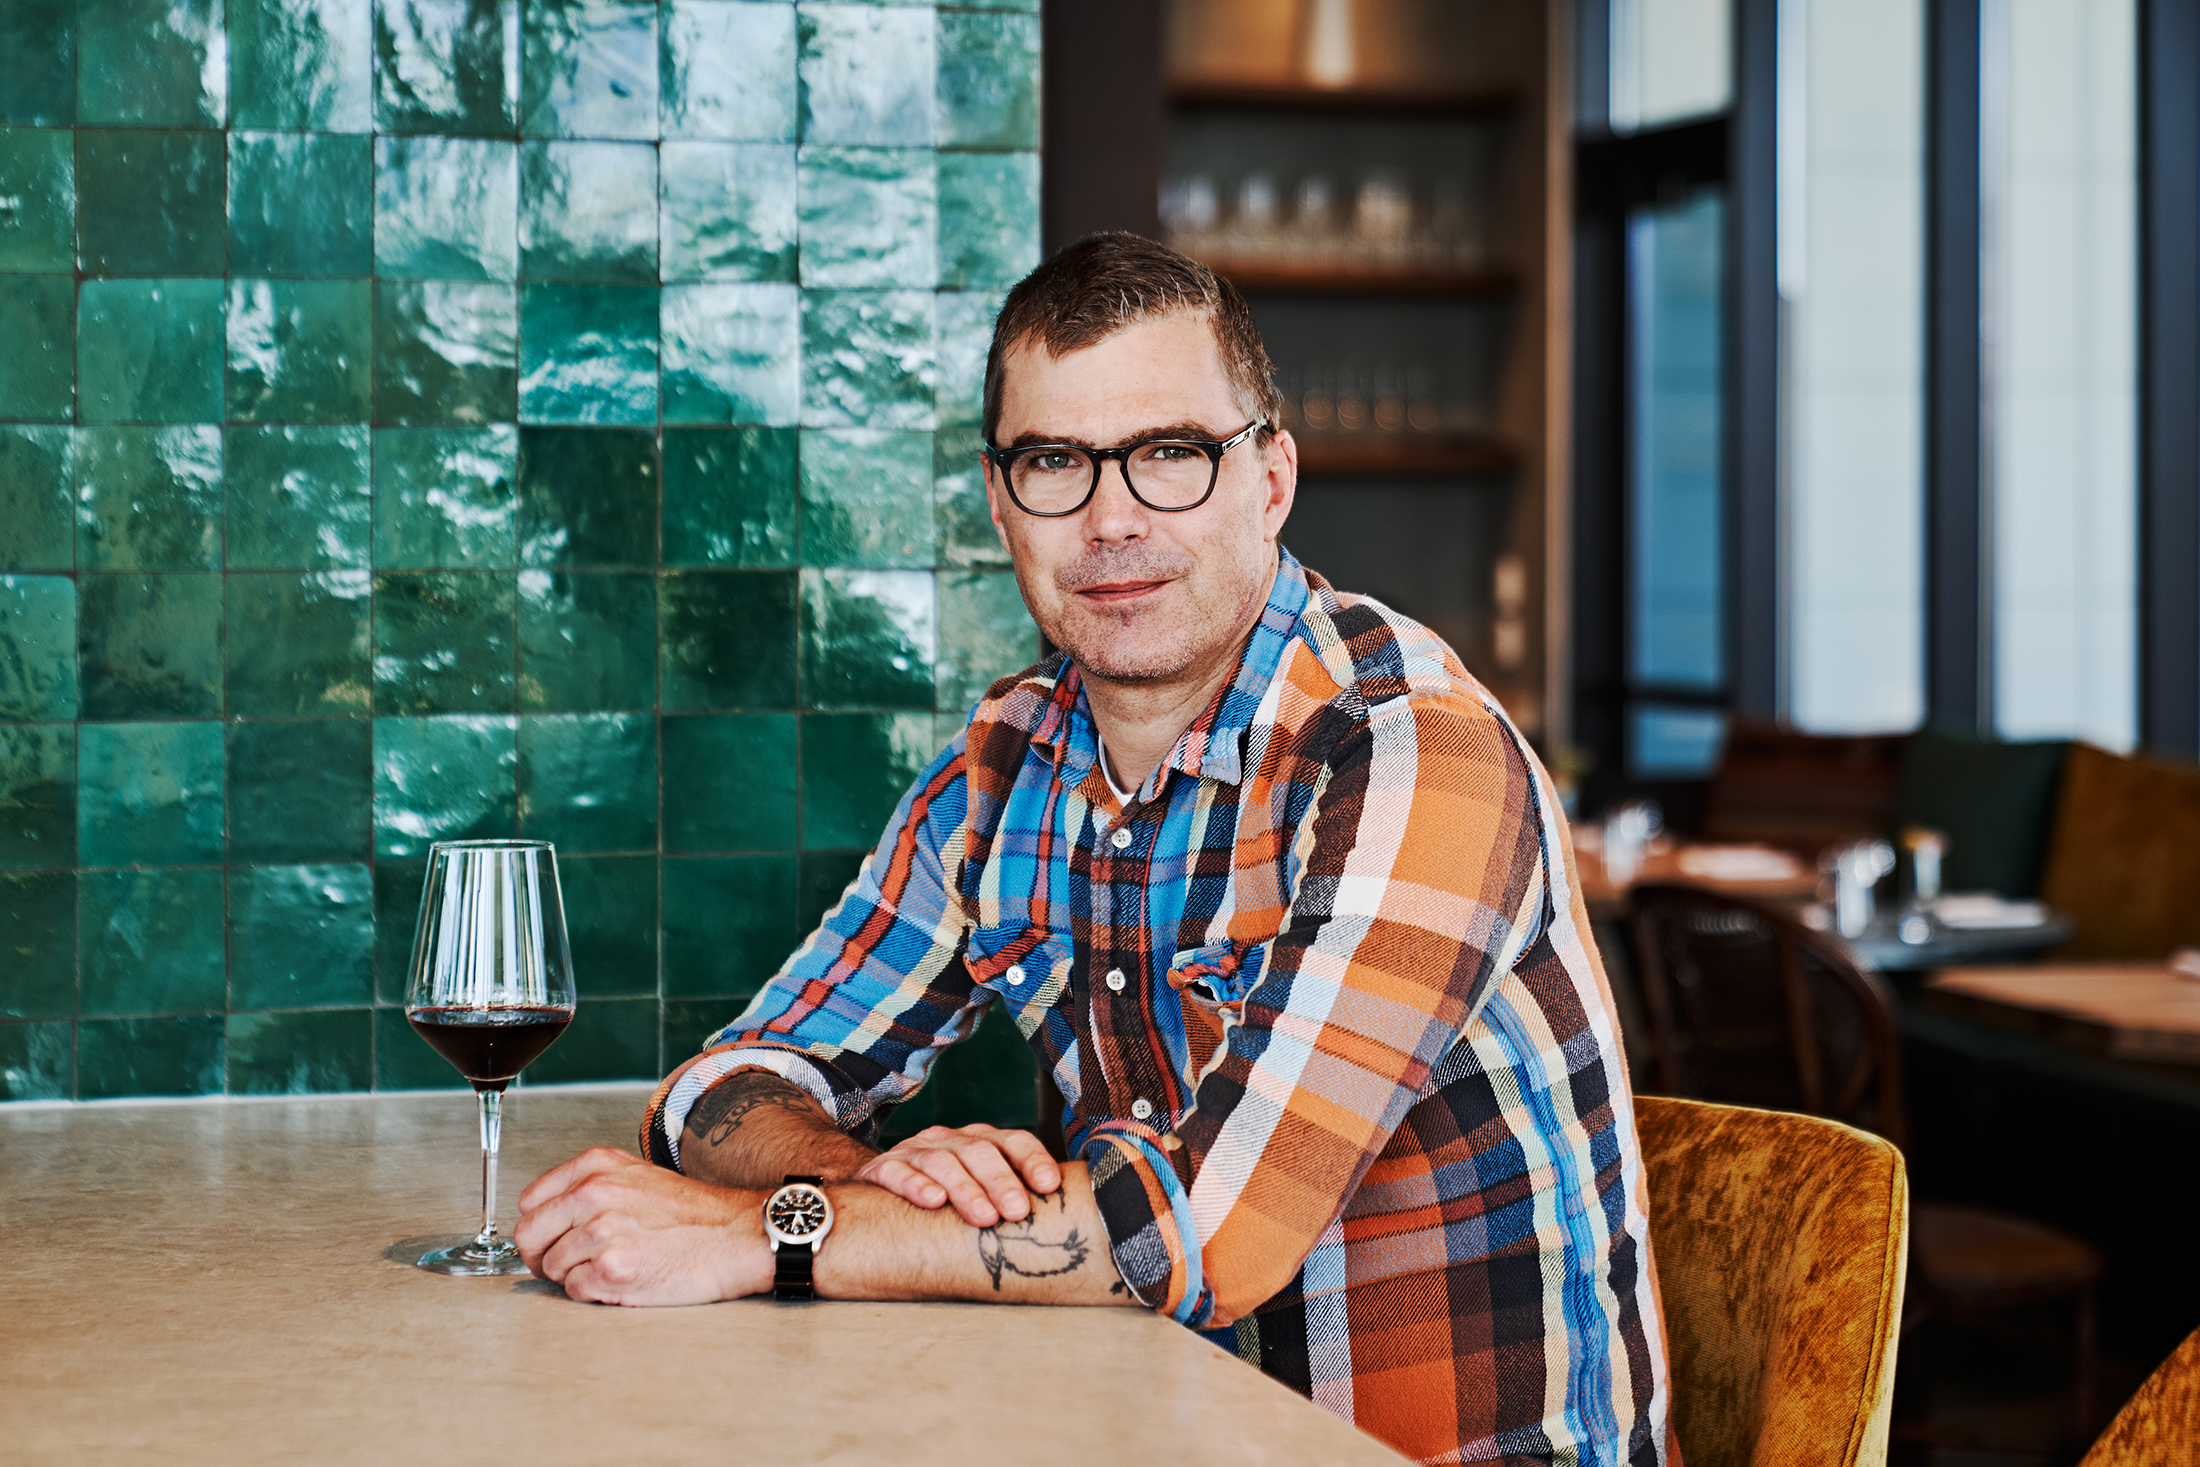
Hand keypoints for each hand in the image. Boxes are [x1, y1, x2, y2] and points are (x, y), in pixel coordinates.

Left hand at [514, 1147, 768, 1305]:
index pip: (529, 1201)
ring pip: (551, 1267)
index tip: (552, 1238)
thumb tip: (546, 1217)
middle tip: (566, 1264)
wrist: (735, 1236)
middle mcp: (593, 1193)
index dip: (540, 1226)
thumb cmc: (691, 1213)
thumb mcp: (636, 1176)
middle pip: (528, 1235)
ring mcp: (601, 1232)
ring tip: (611, 1267)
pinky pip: (574, 1290)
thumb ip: (588, 1187)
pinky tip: (623, 1279)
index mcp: (595, 1165)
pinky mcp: (613, 1270)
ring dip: (574, 1275)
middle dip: (542, 1256)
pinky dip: (593, 1292)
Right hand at [852, 1123, 1060, 1226]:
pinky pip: (898, 1171)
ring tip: (983, 1217)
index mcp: (980, 1141)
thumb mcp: (978, 1195)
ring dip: (966, 1188)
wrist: (877, 1197)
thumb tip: (1065, 1225)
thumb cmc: (943, 1201)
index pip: (1013, 1141)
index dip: (1033, 1160)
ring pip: (943, 1161)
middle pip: (979, 1151)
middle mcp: (949, 1140)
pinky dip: (916, 1185)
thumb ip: (1010, 1201)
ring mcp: (915, 1151)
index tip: (1050, 1186)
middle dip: (1001, 1181)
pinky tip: (933, 1201)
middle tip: (1017, 1211)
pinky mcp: (882, 1168)